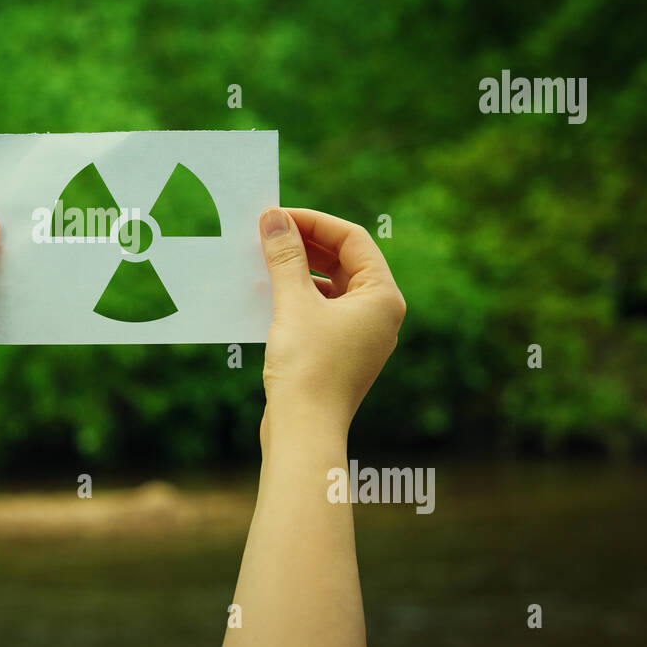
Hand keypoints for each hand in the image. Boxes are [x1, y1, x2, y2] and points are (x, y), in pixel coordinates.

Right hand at [257, 207, 404, 434]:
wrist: (304, 431)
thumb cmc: (308, 367)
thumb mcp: (294, 302)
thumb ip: (285, 256)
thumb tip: (274, 217)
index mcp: (382, 297)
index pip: (353, 240)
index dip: (314, 222)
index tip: (278, 215)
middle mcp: (378, 314)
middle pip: (343, 261)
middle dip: (305, 244)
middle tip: (267, 232)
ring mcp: (359, 335)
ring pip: (329, 286)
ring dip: (298, 269)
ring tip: (263, 258)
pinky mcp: (338, 353)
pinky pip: (319, 310)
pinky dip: (296, 296)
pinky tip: (266, 292)